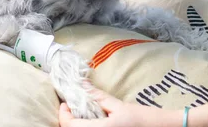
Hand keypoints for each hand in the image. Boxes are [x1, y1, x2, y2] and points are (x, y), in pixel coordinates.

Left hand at [58, 88, 180, 126]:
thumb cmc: (144, 118)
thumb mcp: (119, 106)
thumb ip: (98, 97)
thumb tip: (82, 85)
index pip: (69, 125)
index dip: (63, 113)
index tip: (65, 102)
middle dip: (68, 120)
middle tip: (72, 106)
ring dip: (77, 125)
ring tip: (81, 113)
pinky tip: (92, 121)